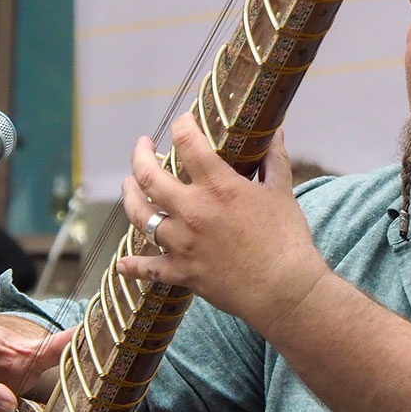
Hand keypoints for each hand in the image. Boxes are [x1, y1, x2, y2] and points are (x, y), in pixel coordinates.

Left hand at [117, 117, 326, 338]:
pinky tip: (122, 264)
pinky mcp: (182, 272)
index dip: (181, 125)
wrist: (284, 290)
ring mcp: (182, 243)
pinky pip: (148, 268)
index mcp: (218, 186)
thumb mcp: (282, 192)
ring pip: (139, 215)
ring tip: (127, 184)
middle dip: (140, 155)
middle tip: (142, 146)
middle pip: (148, 176)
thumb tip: (276, 131)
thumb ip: (274, 159)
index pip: (187, 142)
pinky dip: (133, 267)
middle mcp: (192, 210)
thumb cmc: (287, 239)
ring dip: (129, 197)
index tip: (182, 121)